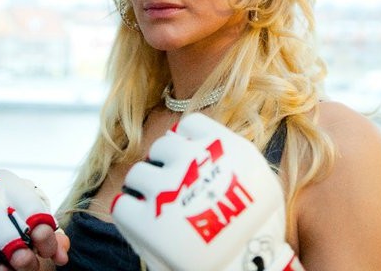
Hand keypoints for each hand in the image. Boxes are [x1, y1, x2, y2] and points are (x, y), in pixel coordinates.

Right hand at [0, 170, 68, 270]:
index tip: (48, 251)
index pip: (32, 209)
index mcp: (8, 183)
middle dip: (22, 258)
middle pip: (6, 234)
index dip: (45, 235)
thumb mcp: (29, 211)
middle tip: (29, 266)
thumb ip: (49, 231)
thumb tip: (62, 255)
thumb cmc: (8, 210)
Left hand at [111, 113, 303, 270]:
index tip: (189, 154)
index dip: (186, 139)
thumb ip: (226, 152)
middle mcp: (191, 161)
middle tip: (174, 185)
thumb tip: (184, 136)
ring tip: (158, 205)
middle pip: (161, 146)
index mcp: (222, 147)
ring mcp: (166, 190)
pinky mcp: (146, 222)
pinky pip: (122, 204)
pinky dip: (128, 210)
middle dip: (165, 163)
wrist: (248, 270)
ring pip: (138, 172)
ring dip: (145, 186)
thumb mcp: (258, 178)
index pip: (189, 124)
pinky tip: (142, 220)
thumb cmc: (257, 229)